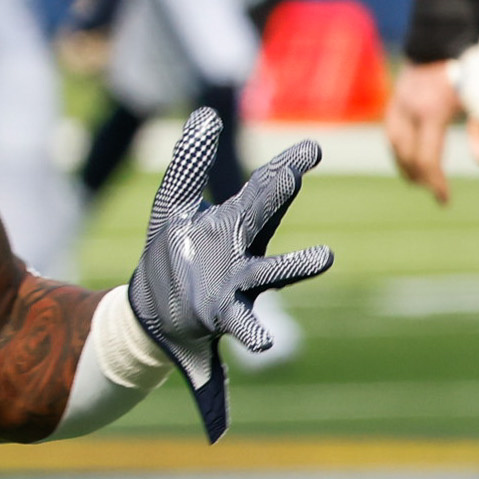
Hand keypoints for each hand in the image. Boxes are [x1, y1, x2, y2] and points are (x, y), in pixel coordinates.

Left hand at [124, 110, 332, 442]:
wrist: (152, 313)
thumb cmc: (174, 255)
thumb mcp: (174, 205)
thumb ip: (190, 162)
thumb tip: (205, 116)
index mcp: (236, 226)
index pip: (265, 192)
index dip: (287, 168)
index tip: (313, 147)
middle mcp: (245, 259)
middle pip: (270, 233)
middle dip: (293, 215)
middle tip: (327, 216)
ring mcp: (236, 293)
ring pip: (267, 284)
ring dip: (294, 271)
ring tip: (323, 260)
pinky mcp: (218, 325)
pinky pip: (237, 334)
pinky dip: (247, 351)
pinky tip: (259, 363)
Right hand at [384, 51, 478, 205]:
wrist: (446, 32)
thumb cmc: (472, 65)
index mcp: (430, 112)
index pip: (427, 159)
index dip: (436, 183)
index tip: (445, 200)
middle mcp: (407, 111)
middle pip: (406, 157)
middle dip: (421, 178)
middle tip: (436, 192)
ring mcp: (397, 105)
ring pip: (394, 146)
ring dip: (406, 166)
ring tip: (419, 180)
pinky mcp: (395, 100)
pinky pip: (391, 133)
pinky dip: (400, 150)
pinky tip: (410, 155)